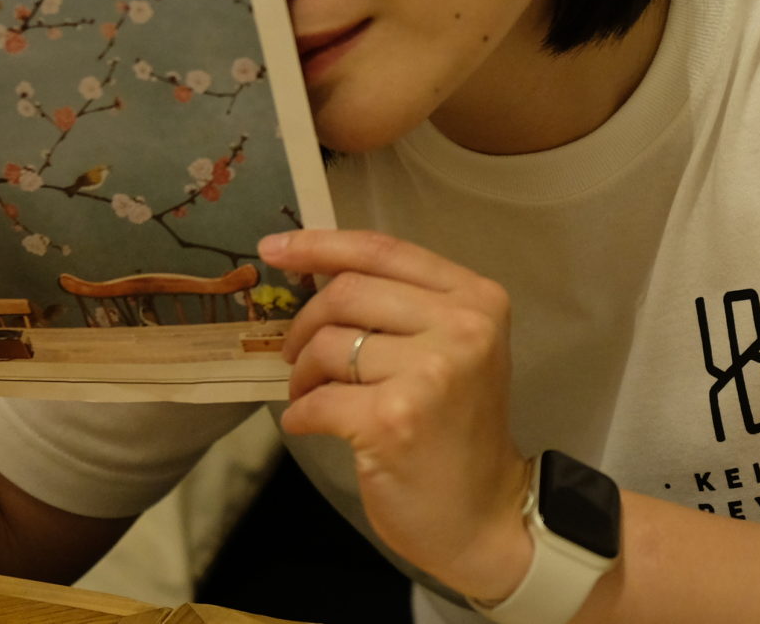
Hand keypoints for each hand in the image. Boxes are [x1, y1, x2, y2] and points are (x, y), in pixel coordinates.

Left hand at [262, 228, 532, 601]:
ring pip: (328, 344)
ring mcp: (430, 373)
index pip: (383, 250)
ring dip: (303, 374)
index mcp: (476, 299)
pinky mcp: (395, 419)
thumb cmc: (457, 430)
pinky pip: (318, 399)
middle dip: (306, 323)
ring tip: (312, 396)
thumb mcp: (452, 349)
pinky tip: (312, 425)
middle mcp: (462, 327)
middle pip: (348, 291)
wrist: (485, 515)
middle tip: (295, 356)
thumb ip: (401, 306)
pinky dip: (301, 413)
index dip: (320, 244)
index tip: (275, 249)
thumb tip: (314, 271)